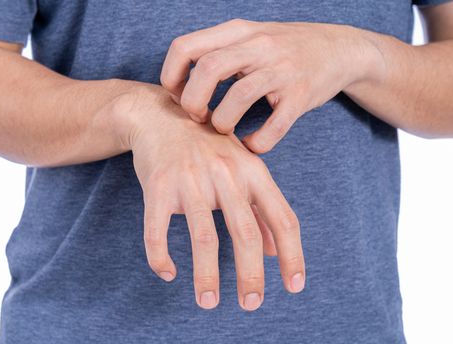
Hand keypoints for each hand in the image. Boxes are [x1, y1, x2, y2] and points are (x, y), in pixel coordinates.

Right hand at [109, 83, 304, 310]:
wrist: (160, 115)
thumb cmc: (207, 147)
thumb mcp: (243, 168)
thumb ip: (261, 208)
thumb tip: (275, 253)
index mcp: (253, 171)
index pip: (282, 218)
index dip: (292, 255)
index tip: (294, 287)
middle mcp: (225, 174)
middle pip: (245, 232)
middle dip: (251, 274)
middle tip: (252, 304)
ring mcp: (190, 180)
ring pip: (203, 236)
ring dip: (207, 275)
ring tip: (209, 302)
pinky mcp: (158, 186)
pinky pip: (157, 229)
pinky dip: (160, 256)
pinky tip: (167, 273)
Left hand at [160, 19, 381, 152]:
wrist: (339, 49)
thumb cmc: (283, 49)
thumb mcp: (248, 37)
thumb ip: (216, 52)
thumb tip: (177, 85)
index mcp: (238, 31)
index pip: (186, 47)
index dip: (172, 76)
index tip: (177, 95)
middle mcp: (259, 46)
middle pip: (208, 69)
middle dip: (192, 101)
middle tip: (198, 116)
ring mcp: (282, 70)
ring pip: (239, 96)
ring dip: (222, 121)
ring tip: (223, 128)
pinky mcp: (302, 95)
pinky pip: (274, 126)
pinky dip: (257, 142)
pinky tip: (251, 144)